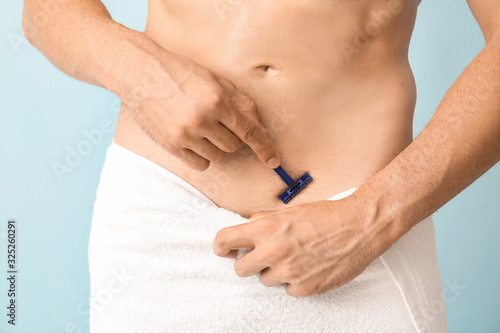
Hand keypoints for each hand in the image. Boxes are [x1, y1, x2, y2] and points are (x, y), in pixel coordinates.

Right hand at [121, 52, 279, 170]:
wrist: (141, 74)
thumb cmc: (181, 73)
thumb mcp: (216, 79)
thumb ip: (241, 103)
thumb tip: (261, 128)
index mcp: (216, 100)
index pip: (249, 131)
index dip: (265, 148)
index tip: (274, 161)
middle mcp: (202, 119)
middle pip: (234, 146)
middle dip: (232, 137)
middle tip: (218, 122)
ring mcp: (185, 134)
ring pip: (218, 156)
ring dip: (216, 146)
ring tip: (202, 127)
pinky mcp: (171, 145)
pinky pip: (200, 164)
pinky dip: (202, 155)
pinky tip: (193, 139)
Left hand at [212, 198, 396, 297]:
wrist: (359, 226)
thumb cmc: (325, 215)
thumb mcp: (288, 210)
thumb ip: (263, 221)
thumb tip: (245, 228)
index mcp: (266, 229)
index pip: (224, 241)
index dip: (221, 246)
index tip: (226, 249)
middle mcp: (273, 252)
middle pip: (239, 269)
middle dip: (249, 262)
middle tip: (264, 255)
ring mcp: (289, 272)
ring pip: (264, 281)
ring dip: (274, 271)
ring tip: (294, 257)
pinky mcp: (305, 288)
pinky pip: (288, 290)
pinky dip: (294, 280)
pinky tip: (308, 266)